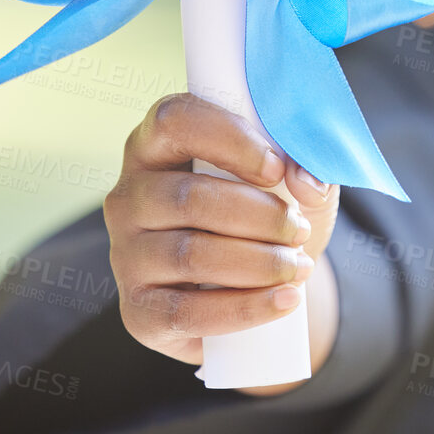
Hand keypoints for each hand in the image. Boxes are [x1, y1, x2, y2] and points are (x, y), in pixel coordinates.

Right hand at [102, 93, 341, 376]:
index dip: (229, 139)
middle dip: (259, 216)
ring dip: (258, 262)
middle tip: (299, 229)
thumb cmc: (266, 216)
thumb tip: (305, 180)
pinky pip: (187, 312)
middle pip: (187, 197)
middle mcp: (129, 196)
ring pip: (189, 254)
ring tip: (298, 266)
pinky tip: (285, 300)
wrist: (258, 287)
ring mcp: (126, 255)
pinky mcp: (138, 311)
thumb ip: (307, 165)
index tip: (277, 168)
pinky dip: (246, 308)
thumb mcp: (294, 180)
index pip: (174, 120)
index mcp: (155, 145)